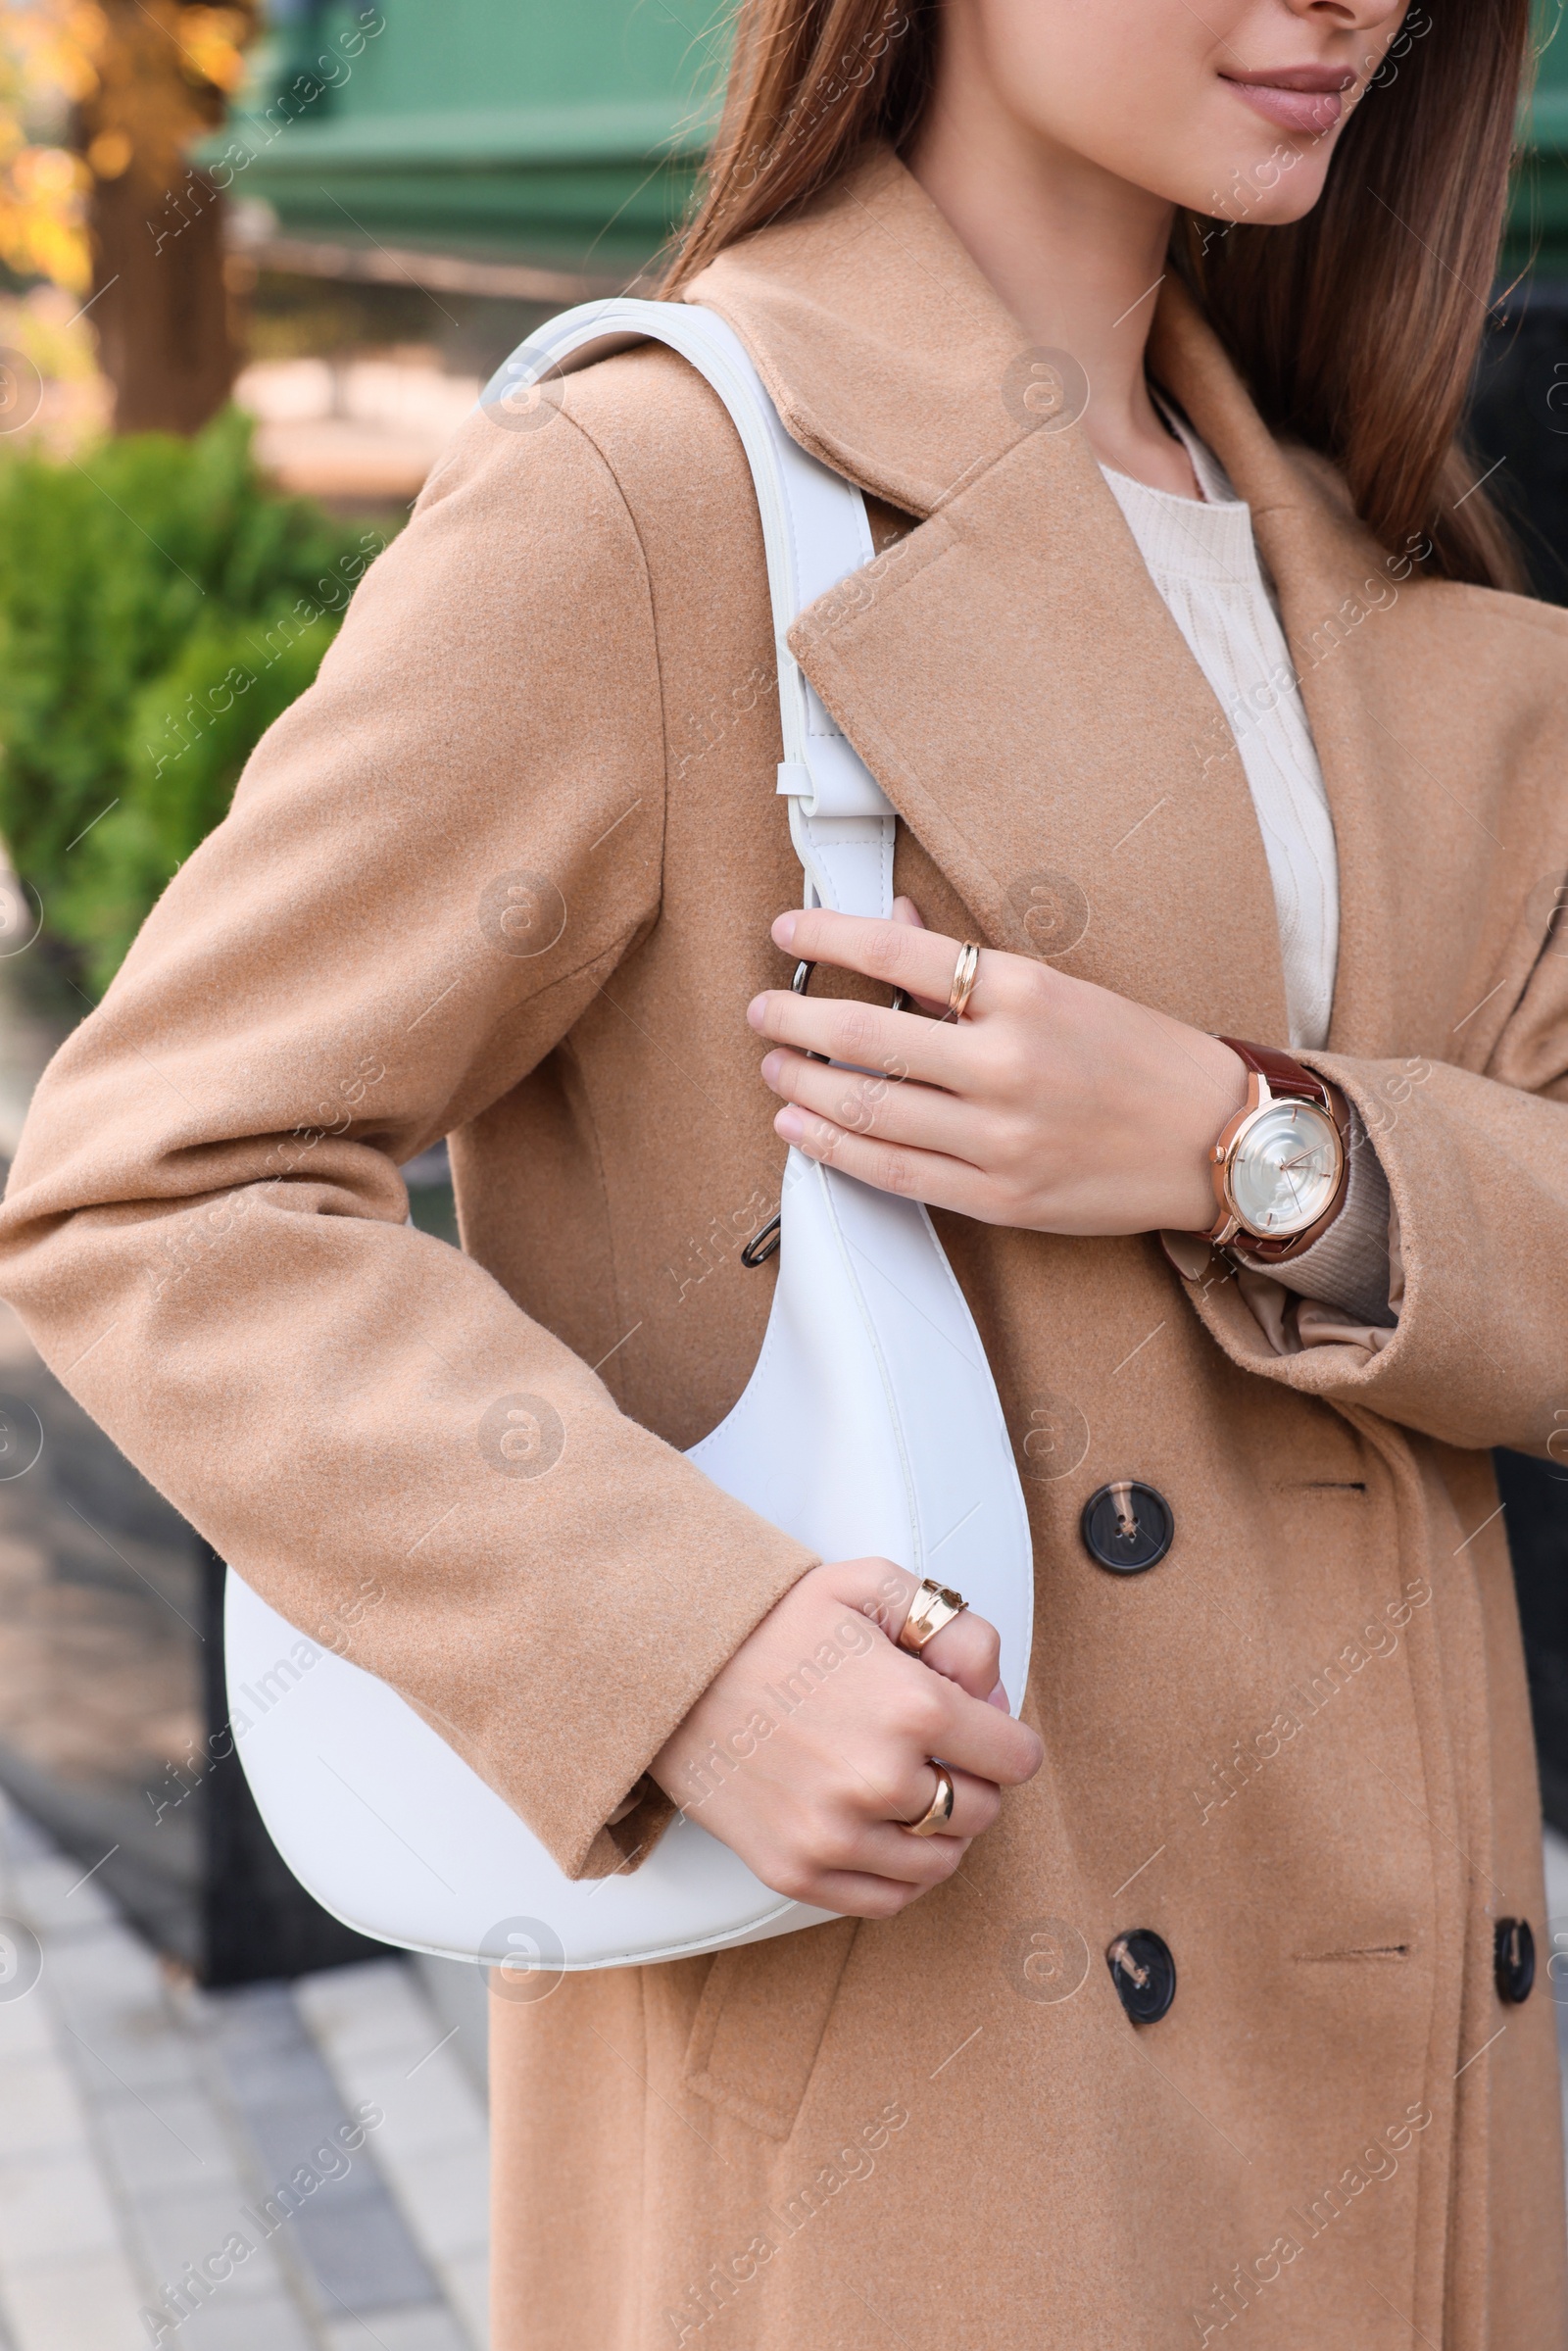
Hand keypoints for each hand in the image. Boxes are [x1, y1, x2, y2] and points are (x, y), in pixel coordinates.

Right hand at [648, 1559, 1041, 1917]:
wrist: (671, 1666)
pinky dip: (900, 1872)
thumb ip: (953, 1626)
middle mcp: (880, 1780)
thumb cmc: (769, 1624)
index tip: (979, 1727)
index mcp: (912, 1707)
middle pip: (982, 1811)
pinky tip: (881, 1829)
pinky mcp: (797, 1869)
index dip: (1002, 1736)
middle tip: (934, 1749)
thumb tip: (991, 1691)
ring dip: (938, 1828)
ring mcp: (836, 1833)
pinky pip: (888, 1899)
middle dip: (971, 1778)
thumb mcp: (870, 1584)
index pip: (1015, 1758)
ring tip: (904, 1787)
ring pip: (941, 1861)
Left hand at [747, 901, 1246, 1235]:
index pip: (899, 953)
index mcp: (1027, 994)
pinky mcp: (1001, 1198)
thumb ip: (967, 967)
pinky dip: (834, 1148)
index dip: (827, 937)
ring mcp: (1003, 1137)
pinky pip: (895, 1173)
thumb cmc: (1139, 1056)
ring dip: (802, 1084)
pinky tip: (801, 1126)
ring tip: (774, 1066)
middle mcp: (1010, 1063)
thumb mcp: (1059, 989)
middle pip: (866, 1036)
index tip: (787, 929)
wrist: (1215, 1138)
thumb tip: (893, 923)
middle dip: (795, 1019)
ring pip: (869, 1109)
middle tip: (764, 1009)